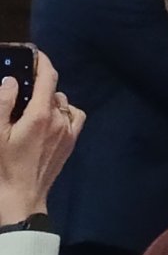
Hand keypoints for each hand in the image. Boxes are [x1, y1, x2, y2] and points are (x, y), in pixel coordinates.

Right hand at [0, 51, 84, 224]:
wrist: (20, 199)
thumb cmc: (3, 167)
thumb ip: (3, 102)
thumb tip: (13, 81)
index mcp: (41, 114)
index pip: (48, 75)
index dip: (41, 60)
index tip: (32, 55)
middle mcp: (59, 120)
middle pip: (54, 89)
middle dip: (38, 84)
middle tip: (20, 91)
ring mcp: (67, 133)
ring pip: (64, 103)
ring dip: (50, 100)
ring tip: (31, 108)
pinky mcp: (70, 144)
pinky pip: (74, 118)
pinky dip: (65, 113)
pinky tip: (50, 120)